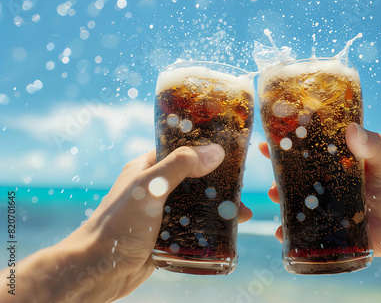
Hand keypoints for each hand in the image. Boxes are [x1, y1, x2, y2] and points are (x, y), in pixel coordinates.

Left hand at [4, 145, 251, 302]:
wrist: (97, 271)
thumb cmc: (118, 225)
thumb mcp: (149, 188)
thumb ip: (179, 166)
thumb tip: (215, 151)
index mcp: (146, 168)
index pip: (180, 151)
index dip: (204, 150)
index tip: (230, 154)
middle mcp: (154, 188)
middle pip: (193, 180)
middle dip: (218, 184)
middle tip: (242, 188)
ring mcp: (160, 213)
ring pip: (195, 205)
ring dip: (218, 208)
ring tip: (242, 214)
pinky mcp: (165, 236)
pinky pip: (192, 228)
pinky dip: (210, 228)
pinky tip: (228, 231)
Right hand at [259, 123, 380, 259]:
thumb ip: (373, 145)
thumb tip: (351, 128)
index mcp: (337, 163)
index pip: (309, 148)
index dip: (289, 142)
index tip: (270, 138)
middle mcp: (326, 182)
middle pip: (295, 173)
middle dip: (278, 172)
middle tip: (271, 168)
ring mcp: (324, 205)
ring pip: (294, 199)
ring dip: (280, 197)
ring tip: (275, 196)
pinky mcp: (326, 228)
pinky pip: (303, 229)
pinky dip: (289, 230)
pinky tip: (282, 231)